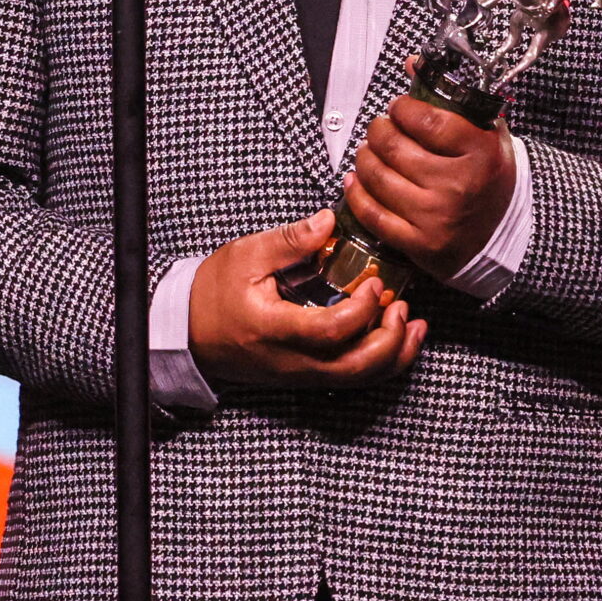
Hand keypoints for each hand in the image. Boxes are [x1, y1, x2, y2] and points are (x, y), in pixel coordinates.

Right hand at [188, 210, 427, 387]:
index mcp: (275, 329)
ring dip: (394, 354)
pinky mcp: (306, 376)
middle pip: (356, 367)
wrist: (189, 331)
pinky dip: (381, 362)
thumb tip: (329, 221)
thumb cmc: (213, 292)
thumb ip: (290, 240)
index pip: (331, 331)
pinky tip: (396, 339)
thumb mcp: (246, 256)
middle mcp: (293, 361)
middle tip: (400, 304)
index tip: (376, 282)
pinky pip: (352, 378)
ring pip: (359, 379)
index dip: (362, 309)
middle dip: (390, 339)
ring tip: (413, 323)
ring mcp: (301, 374)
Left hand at [343, 87, 517, 281]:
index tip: (397, 108)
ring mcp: (437, 217)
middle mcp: (457, 186)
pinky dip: (356, 193)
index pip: (426, 120)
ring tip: (368, 151)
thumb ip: (449, 97)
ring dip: (363, 157)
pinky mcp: (419, 243)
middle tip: (379, 128)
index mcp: (480, 153)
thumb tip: (411, 63)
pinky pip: (373, 214)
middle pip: (394, 147)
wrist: (503, 234)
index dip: (402, 109)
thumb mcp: (484, 132)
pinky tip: (355, 180)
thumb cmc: (489, 177)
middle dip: (377, 131)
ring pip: (378, 177)